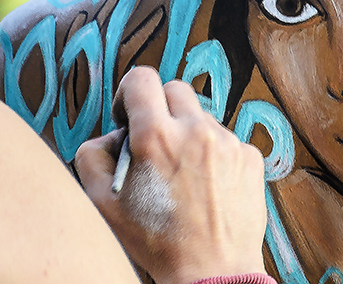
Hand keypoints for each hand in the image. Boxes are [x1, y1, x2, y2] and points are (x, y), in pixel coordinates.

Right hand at [75, 67, 267, 283]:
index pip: (141, 78)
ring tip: (183, 173)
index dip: (129, 92)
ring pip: (201, 116)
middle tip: (155, 142)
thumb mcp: (102, 203)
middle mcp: (195, 130)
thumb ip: (92, 155)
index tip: (130, 115)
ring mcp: (227, 142)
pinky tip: (207, 185)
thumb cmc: (156, 242)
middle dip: (160, 110)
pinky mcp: (250, 157)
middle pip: (173, 89)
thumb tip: (111, 136)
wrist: (212, 273)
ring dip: (188, 133)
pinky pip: (226, 139)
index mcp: (155, 136)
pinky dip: (214, 154)